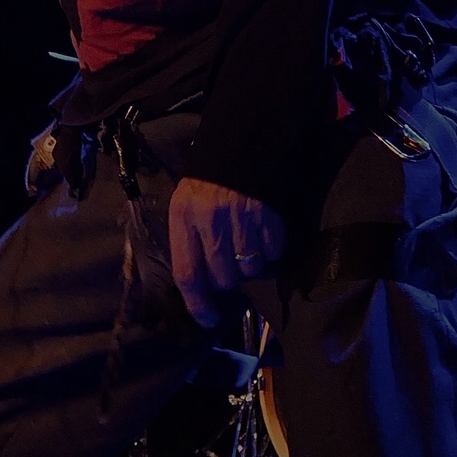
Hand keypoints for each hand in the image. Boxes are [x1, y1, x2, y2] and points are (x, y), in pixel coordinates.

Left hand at [168, 178, 285, 328]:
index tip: (209, 319)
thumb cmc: (210, 178)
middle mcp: (210, 218)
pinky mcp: (268, 213)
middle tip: (231, 262)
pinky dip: (272, 249)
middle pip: (222, 276)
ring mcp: (241, 216)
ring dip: (252, 264)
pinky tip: (264, 231)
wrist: (243, 138)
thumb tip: (202, 282)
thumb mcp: (188, 202)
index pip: (187, 273)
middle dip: (228, 278)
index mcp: (183, 215)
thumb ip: (191, 238)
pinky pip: (273, 250)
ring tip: (248, 242)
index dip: (198, 304)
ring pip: (249, 268)